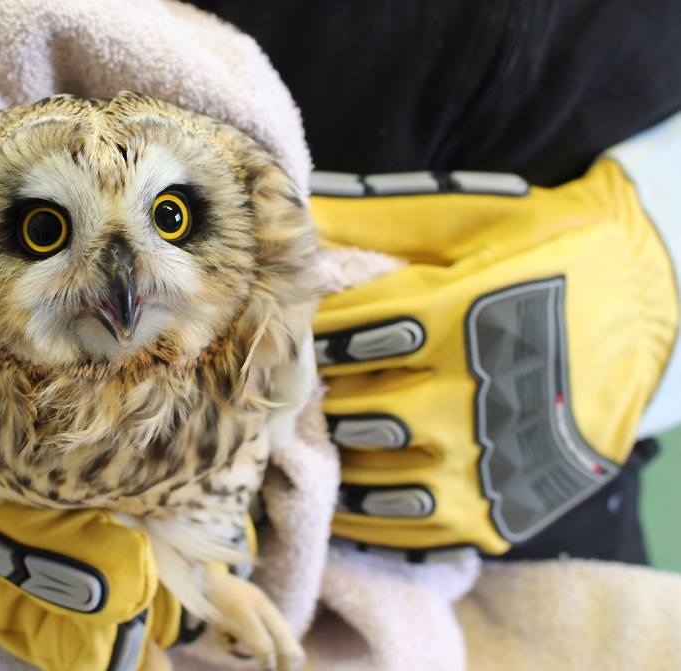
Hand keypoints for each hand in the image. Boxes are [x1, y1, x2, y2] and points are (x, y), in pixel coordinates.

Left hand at [310, 161, 677, 553]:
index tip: (298, 332)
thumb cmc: (557, 247)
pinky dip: (374, 513)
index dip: (312, 334)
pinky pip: (418, 523)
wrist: (660, 300)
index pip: (346, 334)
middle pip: (354, 404)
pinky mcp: (508, 502)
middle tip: (302, 387)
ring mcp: (491, 456)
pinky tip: (353, 496)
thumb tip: (304, 207)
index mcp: (456, 316)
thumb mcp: (476, 215)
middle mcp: (470, 393)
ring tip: (327, 432)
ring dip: (340, 451)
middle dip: (321, 392)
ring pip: (375, 470)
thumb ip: (381, 213)